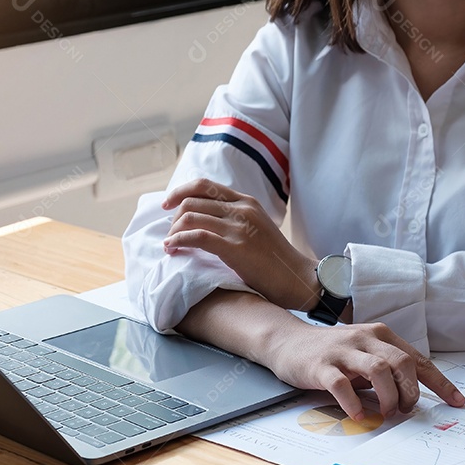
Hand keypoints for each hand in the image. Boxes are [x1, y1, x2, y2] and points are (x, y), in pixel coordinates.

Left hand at [162, 179, 319, 310]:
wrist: (297, 278)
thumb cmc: (275, 260)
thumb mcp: (256, 228)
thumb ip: (235, 219)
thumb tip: (206, 221)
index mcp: (246, 201)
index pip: (204, 185)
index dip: (180, 192)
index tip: (167, 205)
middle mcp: (241, 209)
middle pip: (192, 200)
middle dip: (173, 217)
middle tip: (170, 234)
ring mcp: (238, 227)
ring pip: (191, 217)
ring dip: (173, 231)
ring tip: (170, 245)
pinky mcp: (235, 247)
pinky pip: (196, 237)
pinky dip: (178, 241)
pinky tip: (173, 248)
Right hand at [264, 320, 464, 419]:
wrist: (287, 341)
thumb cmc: (332, 353)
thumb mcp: (364, 355)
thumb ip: (386, 370)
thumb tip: (412, 397)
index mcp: (381, 336)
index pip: (418, 360)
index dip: (440, 382)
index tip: (457, 402)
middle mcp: (365, 338)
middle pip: (402, 363)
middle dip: (410, 391)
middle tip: (405, 410)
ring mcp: (343, 351)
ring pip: (378, 370)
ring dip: (388, 397)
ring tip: (385, 412)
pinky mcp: (321, 366)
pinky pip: (342, 385)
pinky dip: (354, 403)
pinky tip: (358, 414)